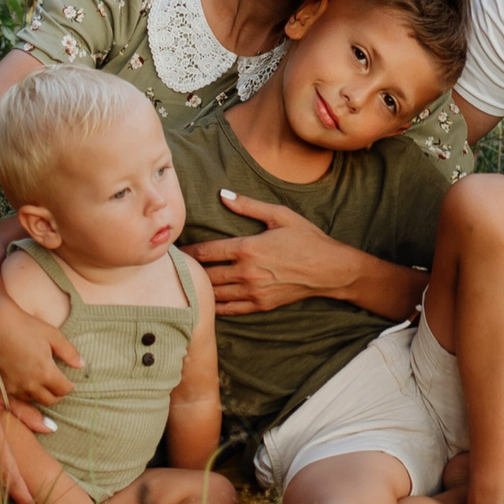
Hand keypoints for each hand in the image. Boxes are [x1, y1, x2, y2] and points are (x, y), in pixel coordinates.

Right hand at [0, 233, 81, 401]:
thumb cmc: (25, 326)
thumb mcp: (53, 335)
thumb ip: (69, 352)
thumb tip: (82, 365)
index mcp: (45, 372)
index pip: (64, 390)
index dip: (70, 386)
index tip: (71, 381)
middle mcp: (29, 384)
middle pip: (50, 400)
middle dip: (57, 394)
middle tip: (59, 384)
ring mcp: (13, 386)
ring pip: (33, 400)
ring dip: (40, 394)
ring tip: (43, 382)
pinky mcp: (0, 384)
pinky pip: (16, 396)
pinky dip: (24, 392)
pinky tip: (26, 381)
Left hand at [185, 191, 361, 315]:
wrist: (330, 270)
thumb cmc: (307, 239)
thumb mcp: (280, 215)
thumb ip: (248, 206)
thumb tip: (222, 194)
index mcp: (248, 248)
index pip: (206, 251)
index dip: (187, 251)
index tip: (175, 249)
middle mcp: (246, 272)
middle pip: (205, 275)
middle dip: (188, 271)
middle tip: (173, 268)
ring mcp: (253, 292)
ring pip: (215, 294)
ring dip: (199, 289)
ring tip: (184, 285)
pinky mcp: (260, 305)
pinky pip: (229, 309)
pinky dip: (214, 306)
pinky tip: (206, 301)